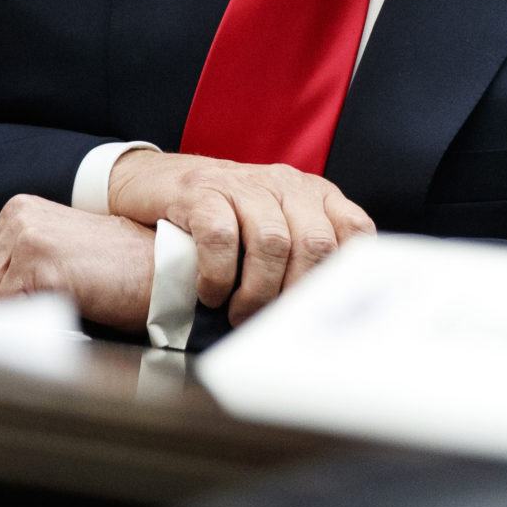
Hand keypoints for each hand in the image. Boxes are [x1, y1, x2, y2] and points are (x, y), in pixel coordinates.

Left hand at [0, 195, 154, 330]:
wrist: (164, 273)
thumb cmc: (122, 273)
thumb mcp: (62, 258)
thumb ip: (20, 272)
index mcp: (21, 212)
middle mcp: (18, 218)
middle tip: (11, 343)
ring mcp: (27, 237)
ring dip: (8, 326)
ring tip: (35, 338)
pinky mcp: (39, 263)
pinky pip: (11, 311)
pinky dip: (24, 330)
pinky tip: (46, 332)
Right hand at [106, 149, 372, 322]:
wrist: (152, 182)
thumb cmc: (220, 217)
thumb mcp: (270, 226)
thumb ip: (302, 256)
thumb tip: (325, 314)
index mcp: (312, 194)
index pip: (354, 230)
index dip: (345, 276)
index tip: (325, 311)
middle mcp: (284, 184)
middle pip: (314, 244)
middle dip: (295, 296)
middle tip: (273, 325)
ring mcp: (243, 184)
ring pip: (272, 243)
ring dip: (256, 293)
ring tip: (238, 315)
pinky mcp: (202, 190)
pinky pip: (221, 236)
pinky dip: (218, 275)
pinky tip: (210, 293)